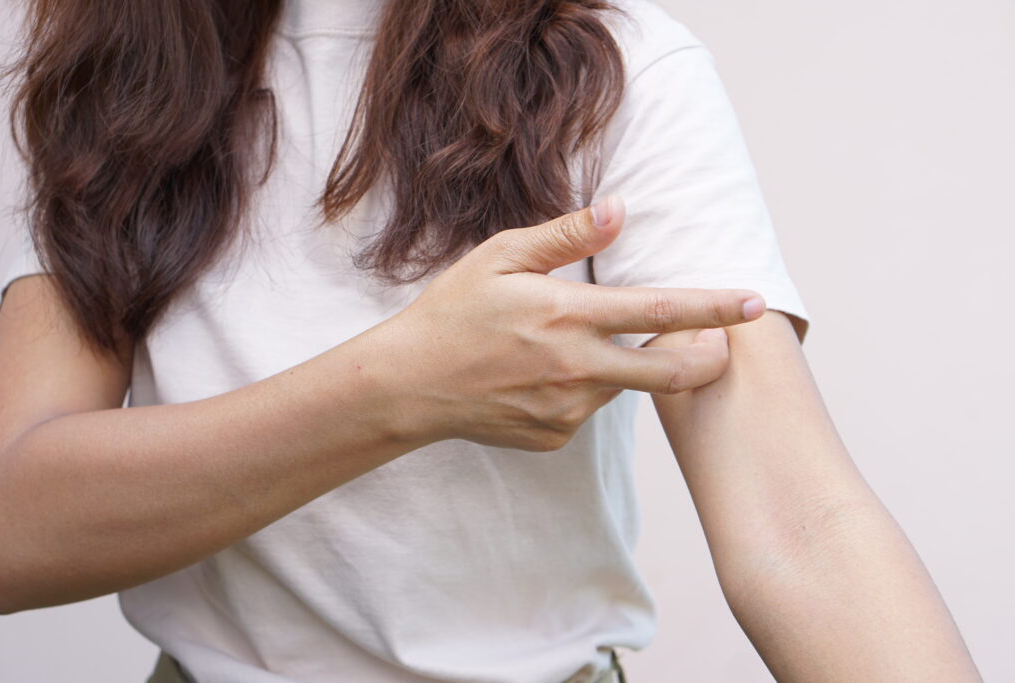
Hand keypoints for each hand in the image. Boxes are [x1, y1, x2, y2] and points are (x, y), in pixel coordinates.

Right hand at [371, 194, 765, 450]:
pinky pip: (590, 408)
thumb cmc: (453, 312)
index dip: (716, 308)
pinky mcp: (556, 436)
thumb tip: (620, 209)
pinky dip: (586, 387)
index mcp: (567, 317)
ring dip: (627, 363)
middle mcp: (576, 369)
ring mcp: (567, 410)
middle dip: (709, 356)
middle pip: (672, 372)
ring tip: (572, 341)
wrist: (409, 385)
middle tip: (720, 341)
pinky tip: (542, 373)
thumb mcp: (500, 257)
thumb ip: (565, 236)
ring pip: (626, 386)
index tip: (756, 303)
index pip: (661, 311)